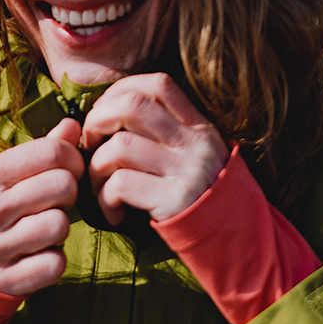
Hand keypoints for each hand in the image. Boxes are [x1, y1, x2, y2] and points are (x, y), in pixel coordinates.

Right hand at [0, 118, 84, 294]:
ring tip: (47, 226)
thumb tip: (74, 125)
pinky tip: (42, 252)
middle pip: (63, 186)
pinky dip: (56, 259)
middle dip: (70, 192)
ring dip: (62, 226)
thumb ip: (47, 147)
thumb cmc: (4, 201)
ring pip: (60, 225)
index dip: (74, 160)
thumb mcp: (15, 170)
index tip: (70, 170)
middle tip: (59, 200)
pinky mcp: (5, 279)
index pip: (53, 152)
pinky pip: (55, 264)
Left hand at [81, 74, 229, 224]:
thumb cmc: (198, 195)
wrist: (232, 239)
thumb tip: (108, 112)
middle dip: (97, 119)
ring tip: (99, 185)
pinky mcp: (174, 201)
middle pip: (132, 107)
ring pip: (119, 146)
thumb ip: (165, 131)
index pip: (158, 84)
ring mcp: (187, 171)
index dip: (121, 90)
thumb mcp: (194, 154)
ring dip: (96, 166)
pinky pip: (121, 185)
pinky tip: (113, 211)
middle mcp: (195, 143)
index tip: (103, 111)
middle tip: (90, 143)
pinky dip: (105, 198)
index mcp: (198, 126)